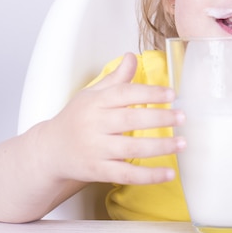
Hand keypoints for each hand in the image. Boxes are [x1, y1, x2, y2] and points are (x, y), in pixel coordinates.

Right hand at [37, 53, 184, 185]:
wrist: (48, 152)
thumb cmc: (75, 120)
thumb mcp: (91, 95)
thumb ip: (115, 78)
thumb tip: (132, 56)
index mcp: (95, 103)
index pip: (125, 94)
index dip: (149, 93)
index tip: (171, 94)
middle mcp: (94, 125)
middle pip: (130, 120)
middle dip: (159, 118)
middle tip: (182, 116)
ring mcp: (95, 149)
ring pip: (130, 148)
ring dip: (159, 147)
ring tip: (182, 143)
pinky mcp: (97, 171)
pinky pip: (126, 174)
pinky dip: (148, 176)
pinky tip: (168, 173)